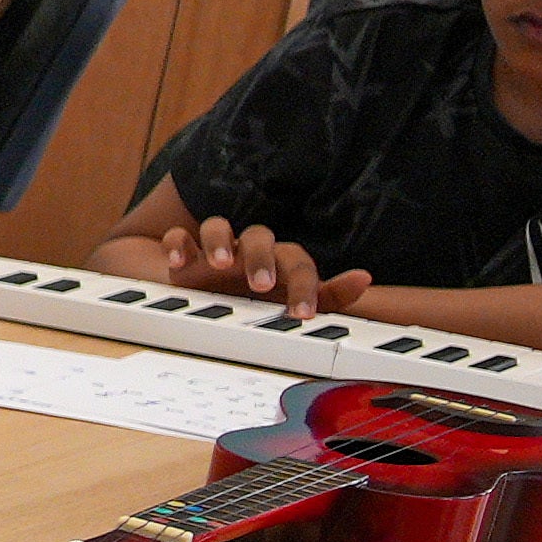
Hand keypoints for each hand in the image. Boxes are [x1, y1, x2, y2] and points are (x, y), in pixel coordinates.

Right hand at [140, 217, 352, 313]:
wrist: (214, 303)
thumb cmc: (259, 301)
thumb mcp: (295, 302)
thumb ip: (330, 294)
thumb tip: (364, 278)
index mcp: (277, 261)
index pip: (296, 262)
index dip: (302, 285)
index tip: (301, 314)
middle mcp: (248, 250)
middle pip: (259, 236)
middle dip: (260, 259)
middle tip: (261, 285)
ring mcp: (217, 250)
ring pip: (218, 227)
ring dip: (219, 242)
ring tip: (219, 266)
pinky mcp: (186, 255)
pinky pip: (179, 237)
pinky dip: (177, 244)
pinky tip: (178, 263)